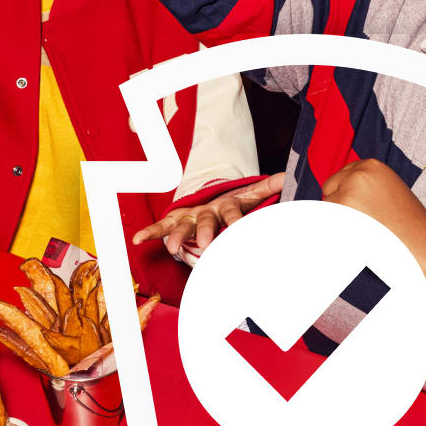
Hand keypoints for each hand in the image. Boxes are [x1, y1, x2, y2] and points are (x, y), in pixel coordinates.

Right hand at [133, 173, 284, 255]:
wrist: (209, 198)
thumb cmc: (232, 205)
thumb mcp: (250, 196)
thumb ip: (267, 188)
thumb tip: (288, 176)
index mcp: (226, 206)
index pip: (232, 213)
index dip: (236, 222)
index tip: (240, 231)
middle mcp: (206, 211)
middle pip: (206, 221)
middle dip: (206, 233)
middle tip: (208, 246)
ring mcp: (188, 217)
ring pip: (182, 226)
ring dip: (177, 237)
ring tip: (173, 249)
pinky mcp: (174, 222)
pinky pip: (160, 227)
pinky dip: (149, 233)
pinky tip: (137, 240)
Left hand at [322, 159, 425, 291]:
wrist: (421, 248)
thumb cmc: (407, 227)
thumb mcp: (389, 193)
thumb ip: (365, 188)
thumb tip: (337, 195)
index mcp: (372, 166)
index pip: (342, 175)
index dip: (347, 194)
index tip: (358, 209)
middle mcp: (357, 174)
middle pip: (329, 188)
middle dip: (338, 205)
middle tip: (362, 223)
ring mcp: (346, 192)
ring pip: (326, 208)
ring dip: (338, 220)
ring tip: (365, 232)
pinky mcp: (339, 213)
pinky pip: (324, 222)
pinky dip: (335, 233)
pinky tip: (358, 238)